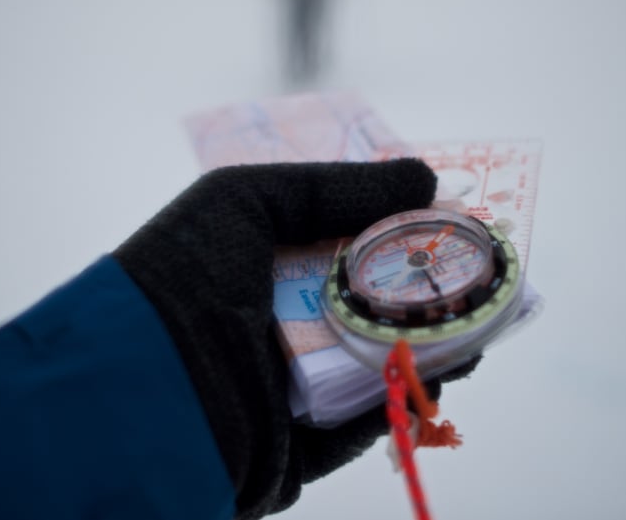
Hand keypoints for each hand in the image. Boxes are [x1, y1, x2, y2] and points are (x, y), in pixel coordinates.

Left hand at [115, 160, 476, 518]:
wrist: (144, 387)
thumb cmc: (183, 277)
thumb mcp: (246, 199)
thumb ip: (335, 186)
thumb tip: (425, 177)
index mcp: (248, 265)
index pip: (331, 240)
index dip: (387, 227)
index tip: (445, 215)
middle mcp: (266, 323)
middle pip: (362, 303)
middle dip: (420, 286)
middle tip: (478, 268)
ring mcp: (282, 388)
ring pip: (372, 363)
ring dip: (426, 340)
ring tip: (481, 312)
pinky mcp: (297, 448)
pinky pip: (363, 420)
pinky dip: (406, 395)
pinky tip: (452, 364)